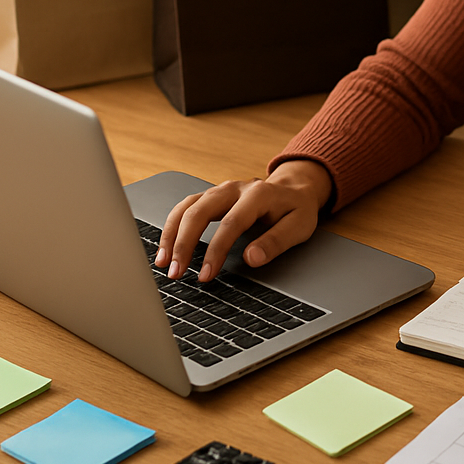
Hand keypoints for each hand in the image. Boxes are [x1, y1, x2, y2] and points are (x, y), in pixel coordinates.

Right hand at [155, 160, 331, 280]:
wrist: (294, 188)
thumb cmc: (297, 210)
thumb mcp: (299, 227)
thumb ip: (276, 242)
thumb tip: (252, 258)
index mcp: (257, 195)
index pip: (231, 223)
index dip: (216, 251)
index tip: (205, 275)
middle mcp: (234, 189)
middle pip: (200, 211)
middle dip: (184, 243)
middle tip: (176, 272)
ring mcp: (219, 191)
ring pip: (187, 207)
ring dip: (171, 234)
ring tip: (163, 263)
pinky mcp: (211, 196)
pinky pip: (185, 208)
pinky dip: (172, 227)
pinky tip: (166, 248)